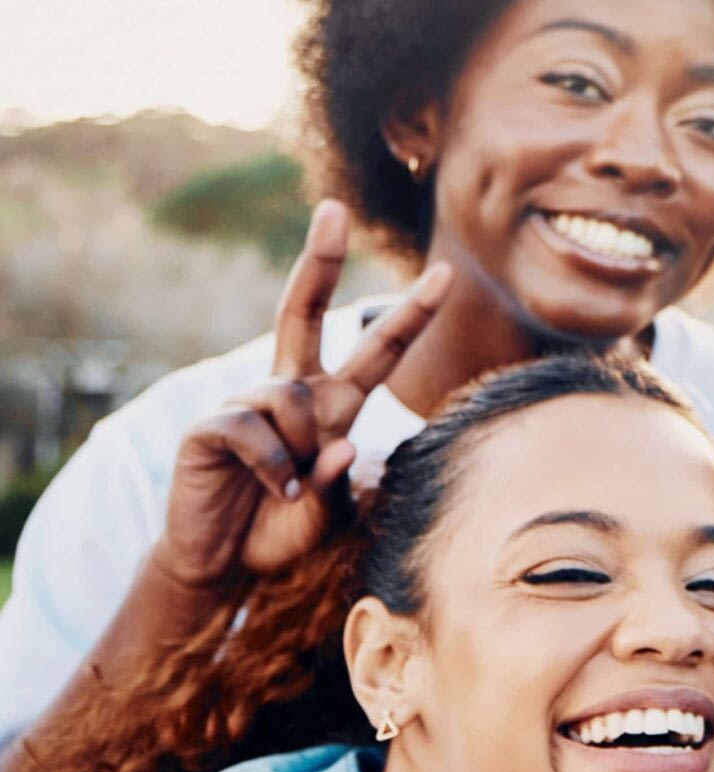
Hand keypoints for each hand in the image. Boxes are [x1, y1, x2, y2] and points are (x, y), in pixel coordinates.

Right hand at [149, 201, 452, 589]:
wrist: (222, 562)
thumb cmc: (279, 530)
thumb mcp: (328, 512)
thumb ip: (340, 480)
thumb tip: (345, 444)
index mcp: (332, 405)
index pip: (378, 351)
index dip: (411, 315)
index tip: (444, 274)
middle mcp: (292, 392)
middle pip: (302, 311)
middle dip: (318, 260)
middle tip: (333, 210)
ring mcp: (247, 402)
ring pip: (292, 398)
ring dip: (301, 450)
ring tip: (286, 486)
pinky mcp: (211, 424)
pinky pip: (256, 429)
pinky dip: (274, 467)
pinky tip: (271, 488)